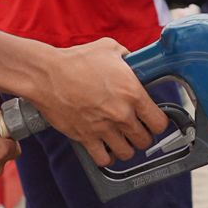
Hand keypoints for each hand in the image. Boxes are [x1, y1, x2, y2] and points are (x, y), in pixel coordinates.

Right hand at [30, 39, 169, 165]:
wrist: (47, 75)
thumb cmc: (76, 60)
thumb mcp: (109, 48)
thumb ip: (127, 57)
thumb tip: (133, 61)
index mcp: (133, 93)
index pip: (160, 122)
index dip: (158, 122)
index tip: (153, 120)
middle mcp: (122, 114)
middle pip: (145, 140)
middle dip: (143, 135)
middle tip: (135, 129)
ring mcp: (104, 129)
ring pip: (127, 153)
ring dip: (126, 147)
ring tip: (121, 139)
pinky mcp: (86, 138)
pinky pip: (104, 159)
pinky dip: (106, 156)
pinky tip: (104, 147)